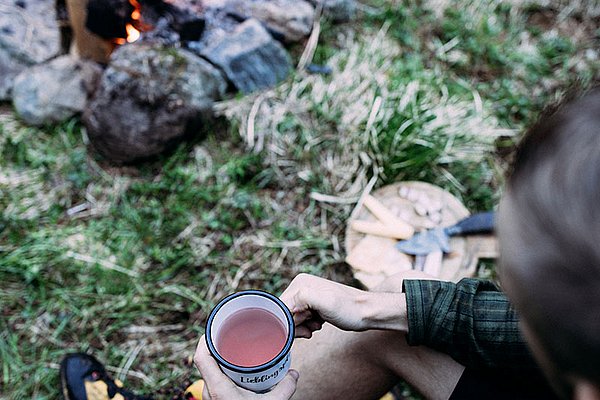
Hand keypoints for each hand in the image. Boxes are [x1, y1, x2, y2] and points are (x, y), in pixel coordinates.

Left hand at [194, 335, 298, 399]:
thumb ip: (285, 387)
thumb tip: (294, 372)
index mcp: (218, 388)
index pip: (201, 357)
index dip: (203, 339)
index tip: (214, 327)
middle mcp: (210, 392)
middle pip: (205, 362)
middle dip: (215, 345)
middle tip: (230, 334)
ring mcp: (212, 397)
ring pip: (208, 372)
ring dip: (218, 359)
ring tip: (232, 347)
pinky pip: (214, 381)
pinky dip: (221, 371)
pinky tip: (233, 368)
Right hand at [280, 273, 407, 337]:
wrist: (366, 312)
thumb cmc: (349, 309)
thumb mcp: (325, 302)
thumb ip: (303, 298)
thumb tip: (284, 306)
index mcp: (300, 283)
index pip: (279, 307)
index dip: (286, 322)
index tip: (299, 329)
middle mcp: (301, 287)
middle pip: (284, 313)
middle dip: (294, 325)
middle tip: (310, 329)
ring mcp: (307, 296)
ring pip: (292, 319)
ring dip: (301, 327)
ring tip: (315, 327)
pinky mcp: (312, 305)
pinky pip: (300, 320)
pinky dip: (306, 327)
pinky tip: (317, 326)